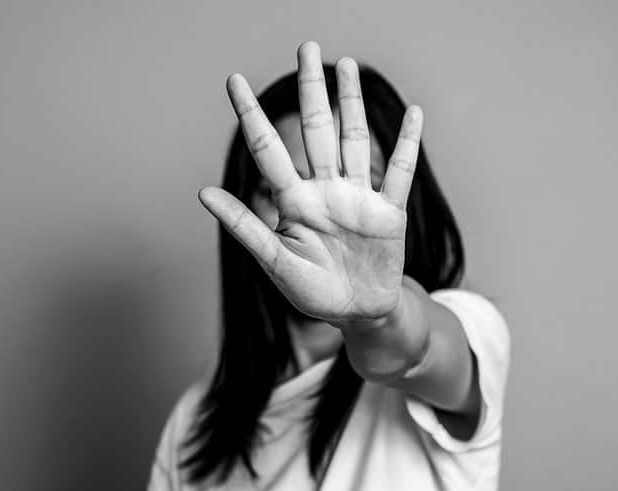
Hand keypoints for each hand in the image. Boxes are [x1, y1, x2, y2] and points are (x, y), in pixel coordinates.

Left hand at [198, 42, 423, 326]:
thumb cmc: (313, 292)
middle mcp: (324, 190)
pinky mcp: (389, 211)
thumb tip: (203, 193)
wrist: (357, 315)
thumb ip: (245, 226)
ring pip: (353, 139)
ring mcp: (358, 197)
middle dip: (311, 89)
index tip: (234, 79)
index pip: (268, 148)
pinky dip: (407, 144)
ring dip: (352, 103)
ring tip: (346, 65)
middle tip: (306, 47)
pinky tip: (414, 113)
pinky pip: (399, 172)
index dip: (250, 114)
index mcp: (293, 202)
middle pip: (316, 129)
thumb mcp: (275, 263)